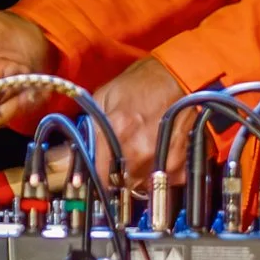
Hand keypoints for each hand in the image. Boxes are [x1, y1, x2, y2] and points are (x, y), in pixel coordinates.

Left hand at [93, 56, 188, 185]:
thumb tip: (79, 152)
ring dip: (138, 174)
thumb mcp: (104, 96)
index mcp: (117, 133)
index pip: (99, 178)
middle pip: (121, 185)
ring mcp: (162, 160)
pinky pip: (164, 180)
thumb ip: (90, 127)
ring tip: (141, 151)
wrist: (178, 74)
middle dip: (117, 176)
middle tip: (120, 159)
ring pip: (142, 185)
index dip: (96, 181)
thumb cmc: (141, 82)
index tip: (96, 180)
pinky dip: (159, 171)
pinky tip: (158, 152)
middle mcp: (139, 152)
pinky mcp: (180, 164)